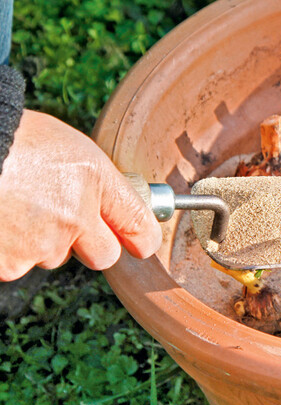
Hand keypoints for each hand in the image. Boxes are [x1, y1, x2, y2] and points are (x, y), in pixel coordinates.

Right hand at [0, 110, 161, 280]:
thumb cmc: (11, 139)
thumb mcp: (67, 147)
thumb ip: (96, 181)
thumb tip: (116, 208)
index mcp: (93, 181)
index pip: (138, 223)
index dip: (142, 237)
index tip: (141, 242)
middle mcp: (74, 217)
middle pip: (104, 255)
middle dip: (90, 244)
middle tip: (62, 219)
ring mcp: (40, 244)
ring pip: (53, 256)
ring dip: (41, 241)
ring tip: (14, 206)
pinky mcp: (9, 264)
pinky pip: (18, 264)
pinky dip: (8, 249)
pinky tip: (0, 220)